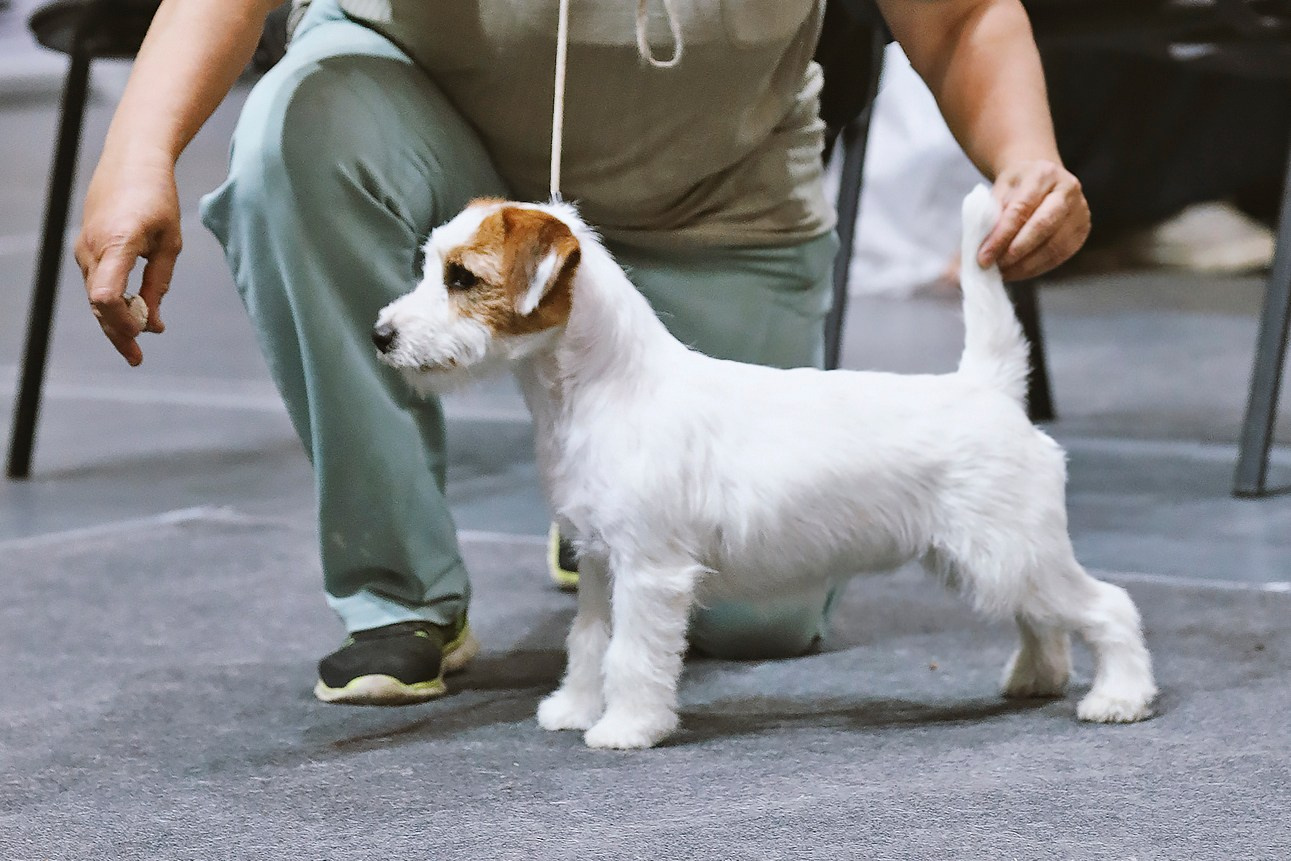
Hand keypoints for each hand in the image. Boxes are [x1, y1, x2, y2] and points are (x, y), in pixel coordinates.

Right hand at [74, 155, 181, 365]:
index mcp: (118, 243)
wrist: (131, 162)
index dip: (120, 321)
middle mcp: (93, 248)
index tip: (140, 334)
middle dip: (118, 334)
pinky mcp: (86, 250)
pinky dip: (112, 304)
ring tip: (136, 346)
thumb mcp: (169, 243)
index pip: (105, 294)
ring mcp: (85, 249)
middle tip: (138, 358)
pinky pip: (96, 284)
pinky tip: (132, 316)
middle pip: (99, 304)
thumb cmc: (158, 200)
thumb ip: (159, 284)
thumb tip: (153, 325)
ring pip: (95, 298)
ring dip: (115, 322)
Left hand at [977, 159, 1089, 281]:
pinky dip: (1036, 268)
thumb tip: (975, 251)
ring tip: (1003, 272)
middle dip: (1015, 251)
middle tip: (994, 267)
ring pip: (1054, 246)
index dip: (1001, 236)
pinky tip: (1018, 271)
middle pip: (1042, 226)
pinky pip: (1060, 255)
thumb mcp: (1000, 191)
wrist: (1041, 178)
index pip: (1020, 209)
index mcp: (1043, 174)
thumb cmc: (1017, 186)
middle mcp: (1068, 189)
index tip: (983, 257)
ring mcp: (1080, 210)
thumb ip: (989, 216)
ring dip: (1025, 265)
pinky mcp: (1082, 230)